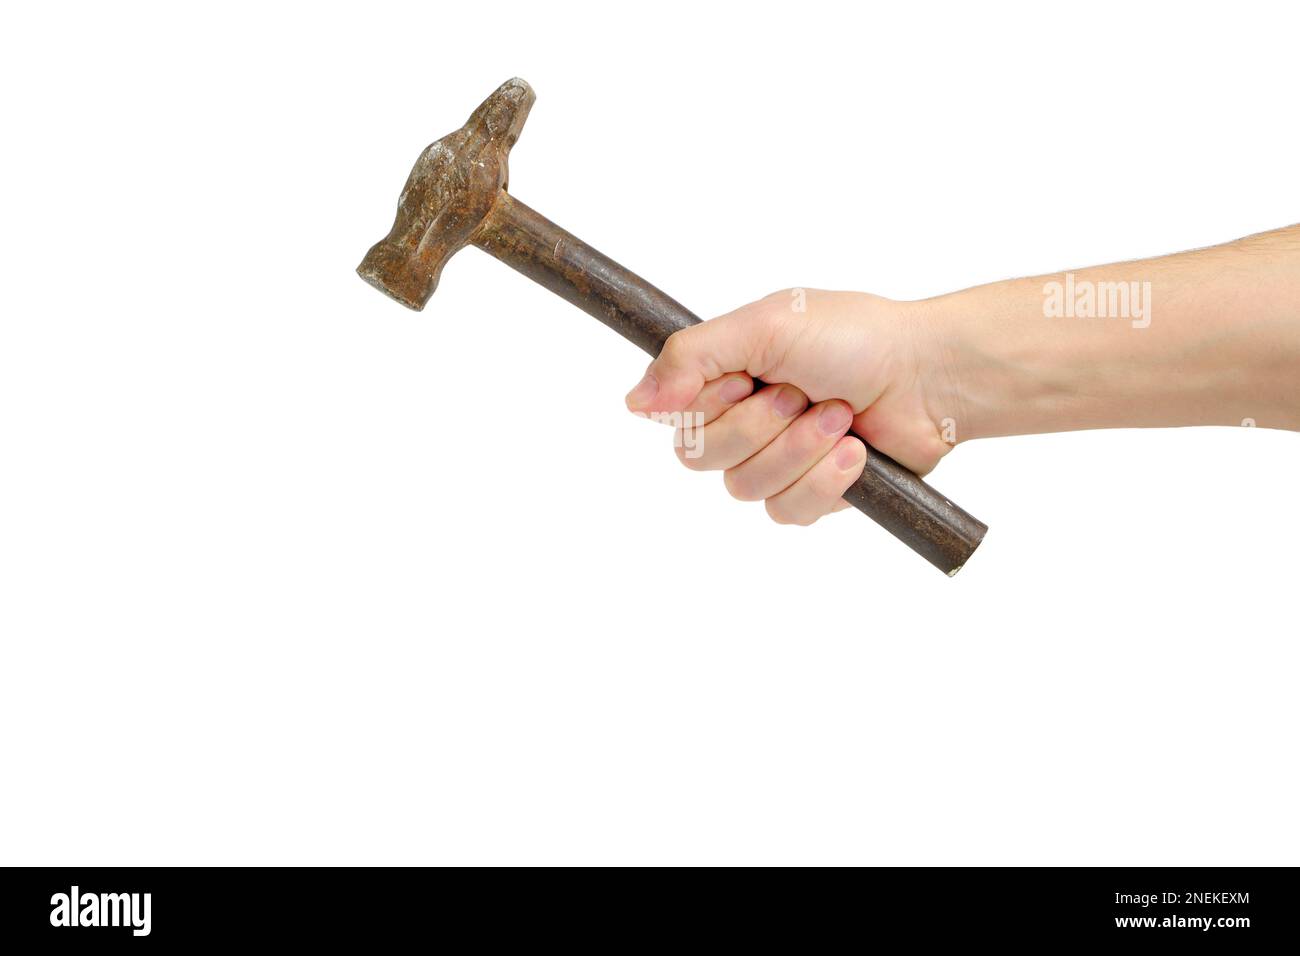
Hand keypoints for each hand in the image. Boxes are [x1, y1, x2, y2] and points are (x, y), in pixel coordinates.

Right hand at [625, 289, 954, 524]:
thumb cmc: (854, 337)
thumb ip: (691, 357)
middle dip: (760, 425)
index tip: (748, 375)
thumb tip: (634, 402)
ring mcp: (774, 462)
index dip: (709, 403)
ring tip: (839, 418)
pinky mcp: (810, 496)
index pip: (672, 416)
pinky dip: (823, 481)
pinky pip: (786, 511)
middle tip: (802, 393)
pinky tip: (854, 454)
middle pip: (700, 458)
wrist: (928, 375)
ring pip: (744, 488)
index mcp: (721, 377)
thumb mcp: (764, 326)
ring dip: (798, 450)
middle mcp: (740, 421)